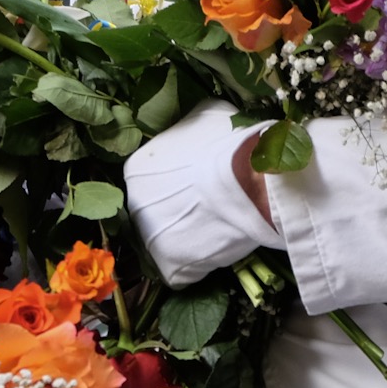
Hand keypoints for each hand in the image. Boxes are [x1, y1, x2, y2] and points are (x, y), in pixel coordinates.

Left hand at [122, 101, 285, 284]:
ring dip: (190, 239)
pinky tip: (218, 247)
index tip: (200, 186)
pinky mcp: (171, 266)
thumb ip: (188, 130)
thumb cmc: (229, 144)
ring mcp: (150, 238)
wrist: (252, 179)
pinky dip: (200, 265)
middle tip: (210, 208)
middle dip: (181, 213)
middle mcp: (134, 205)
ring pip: (168, 242)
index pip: (151, 182)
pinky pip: (182, 270)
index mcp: (136, 170)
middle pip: (156, 213)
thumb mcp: (205, 117)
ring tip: (218, 228)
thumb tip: (194, 133)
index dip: (179, 186)